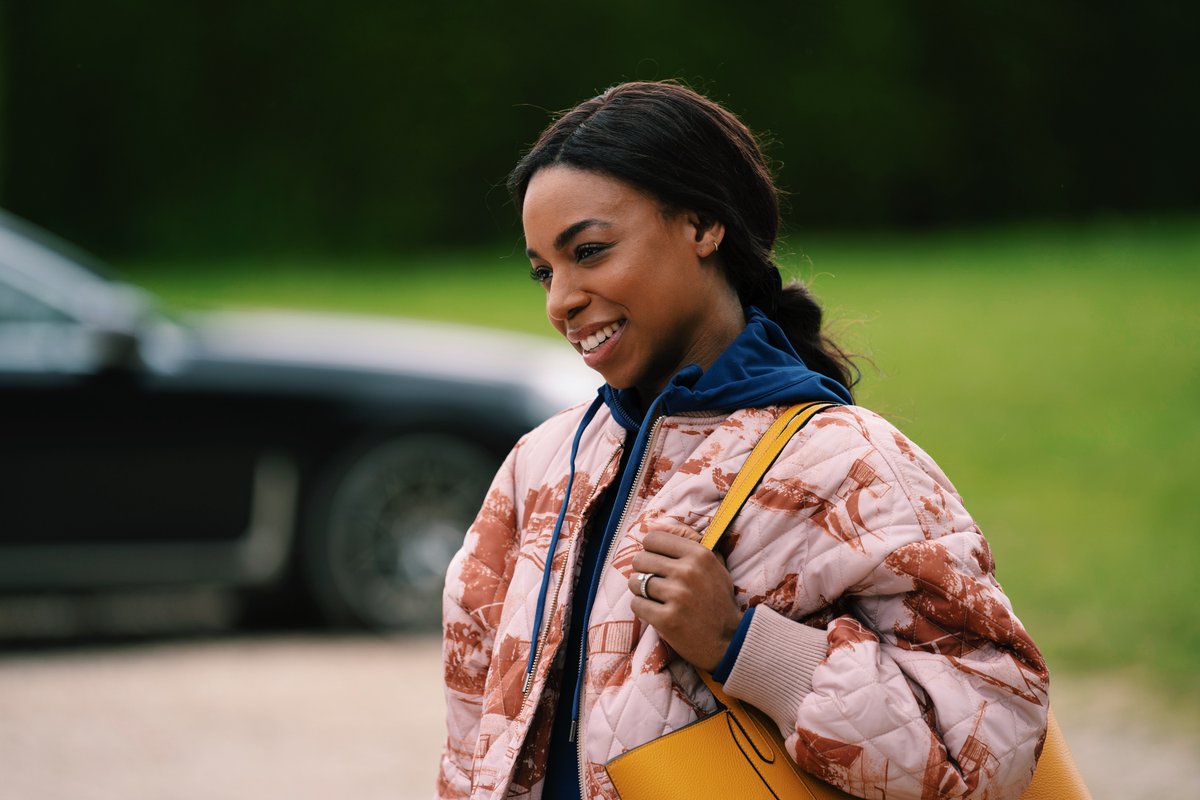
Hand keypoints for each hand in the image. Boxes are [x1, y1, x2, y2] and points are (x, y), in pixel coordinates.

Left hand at [628, 521, 743, 672]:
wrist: (729, 640)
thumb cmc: (719, 601)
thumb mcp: (715, 566)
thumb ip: (691, 544)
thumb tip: (661, 526)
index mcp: (699, 554)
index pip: (652, 538)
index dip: (650, 550)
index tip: (655, 560)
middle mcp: (688, 572)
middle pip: (640, 560)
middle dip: (643, 571)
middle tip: (654, 582)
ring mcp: (677, 596)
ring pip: (635, 582)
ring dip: (641, 591)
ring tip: (655, 598)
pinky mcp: (667, 619)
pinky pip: (636, 604)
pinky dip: (642, 609)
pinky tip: (655, 612)